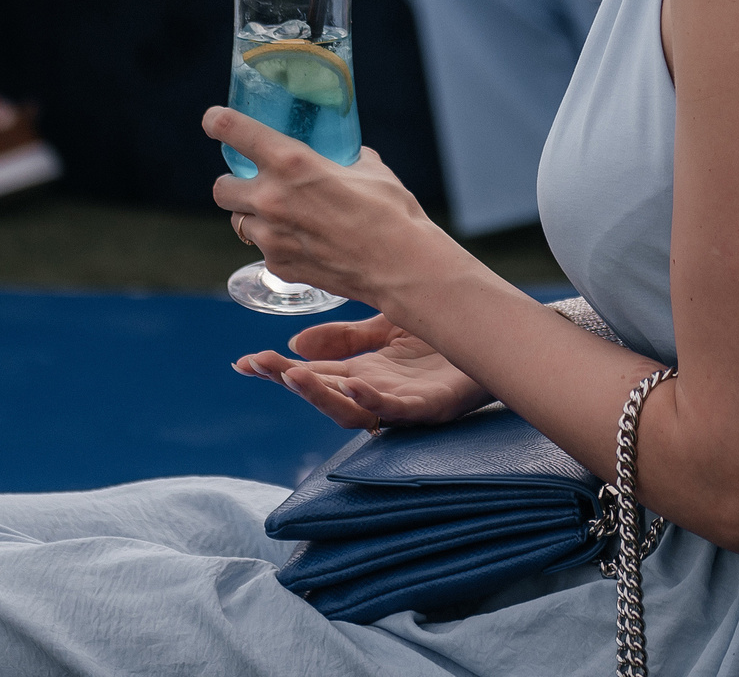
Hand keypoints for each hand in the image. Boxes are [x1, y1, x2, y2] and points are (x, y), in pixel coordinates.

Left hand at [208, 106, 451, 311]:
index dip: (218, 122)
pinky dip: (276, 244)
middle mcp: (272, 198)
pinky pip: (264, 249)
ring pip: (238, 222)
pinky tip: (303, 242)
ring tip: (281, 216)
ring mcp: (272, 237)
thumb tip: (339, 156)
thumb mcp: (368, 167)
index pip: (235, 131)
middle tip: (251, 183)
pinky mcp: (279, 266)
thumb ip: (341, 158)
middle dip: (232, 183)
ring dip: (252, 216)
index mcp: (291, 162)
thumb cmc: (391, 211)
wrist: (401, 265)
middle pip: (220, 188)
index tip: (213, 121)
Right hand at [234, 315, 492, 431]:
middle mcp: (375, 392)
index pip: (311, 374)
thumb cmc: (441, 337)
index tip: (244, 363)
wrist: (495, 338)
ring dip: (322, 396)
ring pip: (353, 412)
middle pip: (323, 396)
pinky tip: (356, 386)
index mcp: (361, 372)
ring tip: (295, 375)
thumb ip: (344, 338)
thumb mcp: (385, 326)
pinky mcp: (432, 407)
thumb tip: (296, 343)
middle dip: (289, 382)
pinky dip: (375, 403)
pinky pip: (399, 413)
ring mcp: (402, 403)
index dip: (277, 370)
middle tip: (261, 365)